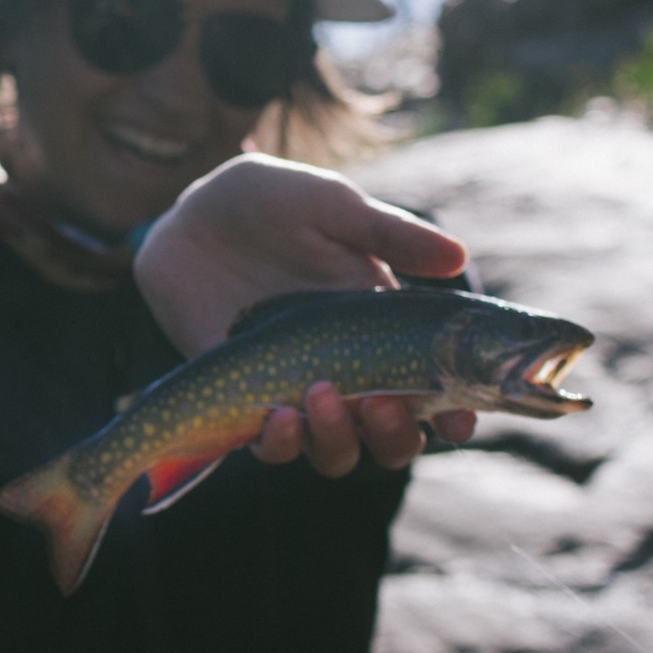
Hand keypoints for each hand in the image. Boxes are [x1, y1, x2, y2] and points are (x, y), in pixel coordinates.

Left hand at [134, 153, 476, 470]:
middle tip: (383, 403)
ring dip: (338, 438)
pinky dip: (280, 444)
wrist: (192, 216)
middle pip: (389, 435)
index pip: (434, 387)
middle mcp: (347, 368)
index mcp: (385, 327)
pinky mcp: (244, 398)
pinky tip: (277, 416)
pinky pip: (269, 444)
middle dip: (396, 434)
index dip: (454, 412)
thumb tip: (457, 257)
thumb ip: (388, 233)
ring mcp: (295, 387)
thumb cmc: (270, 203)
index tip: (459, 420)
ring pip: (334, 449)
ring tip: (321, 395)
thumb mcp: (330, 207)